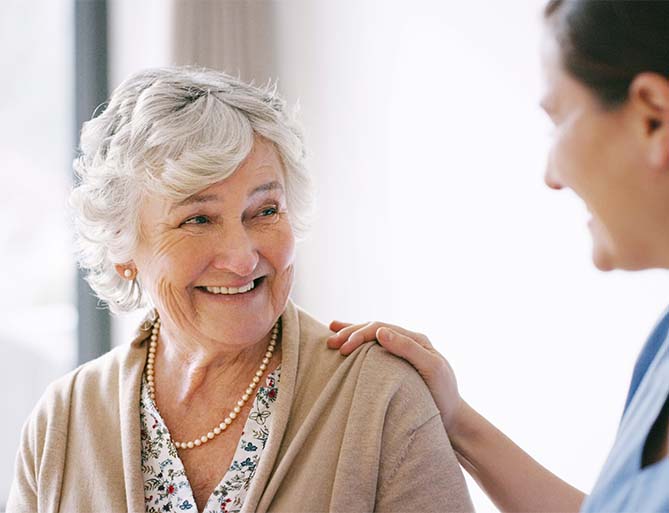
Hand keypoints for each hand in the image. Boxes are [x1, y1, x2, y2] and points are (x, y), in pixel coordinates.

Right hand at [327, 320, 462, 430]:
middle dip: (350, 333)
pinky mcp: (396, 367)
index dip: (359, 334)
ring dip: (351, 335)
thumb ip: (408, 348)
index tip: (343, 348)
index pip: (380, 328)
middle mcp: (408, 342)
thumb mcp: (431, 369)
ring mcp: (402, 354)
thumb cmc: (443, 395)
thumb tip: (380, 331)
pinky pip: (374, 351)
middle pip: (373, 330)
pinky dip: (359, 345)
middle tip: (331, 343)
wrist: (452, 419)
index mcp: (415, 339)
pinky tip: (346, 344)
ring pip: (371, 338)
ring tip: (330, 336)